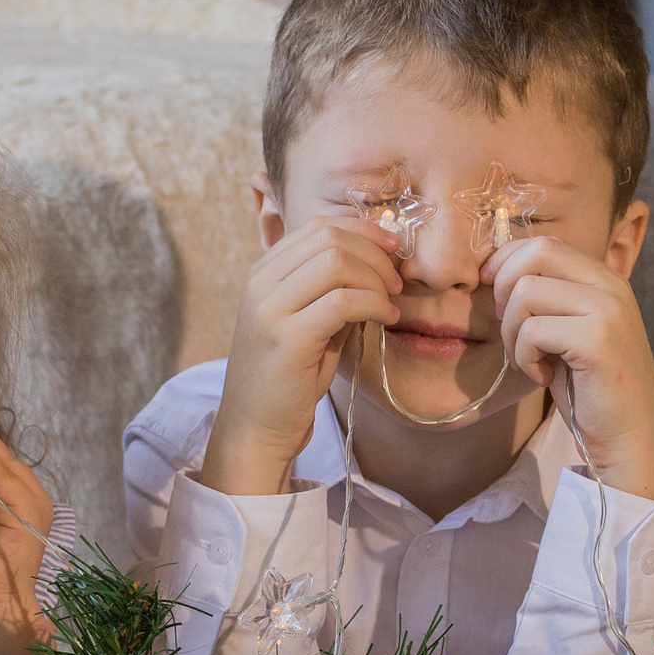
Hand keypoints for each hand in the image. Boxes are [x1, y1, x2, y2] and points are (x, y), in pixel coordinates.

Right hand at [201, 218, 403, 495]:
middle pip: (330, 238)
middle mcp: (260, 283)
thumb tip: (382, 262)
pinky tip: (386, 319)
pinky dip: (374, 304)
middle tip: (397, 282)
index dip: (364, 231)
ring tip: (391, 302)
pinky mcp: (286, 338)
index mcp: (263, 272)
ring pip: (336, 263)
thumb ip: (335, 289)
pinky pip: (342, 301)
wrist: (256, 427)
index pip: (319, 227)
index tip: (393, 250)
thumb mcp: (311, 321)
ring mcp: (269, 309)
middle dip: (375, 254)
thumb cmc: (289, 377)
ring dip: (376, 279)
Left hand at [488, 236, 653, 503]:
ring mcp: (608, 310)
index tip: (496, 299)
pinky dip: (524, 357)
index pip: (544, 243)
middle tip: (512, 331)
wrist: (630, 441)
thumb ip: (546, 298)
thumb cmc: (591, 391)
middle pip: (535, 252)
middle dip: (504, 289)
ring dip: (512, 332)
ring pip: (525, 291)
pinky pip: (532, 330)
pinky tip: (543, 377)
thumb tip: (493, 271)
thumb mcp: (567, 332)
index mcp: (605, 279)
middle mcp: (611, 286)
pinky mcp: (598, 340)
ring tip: (531, 360)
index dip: (507, 264)